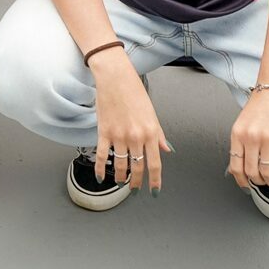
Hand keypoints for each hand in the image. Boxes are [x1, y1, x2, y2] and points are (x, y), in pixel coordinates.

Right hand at [91, 52, 170, 191]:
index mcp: (150, 132)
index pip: (155, 164)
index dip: (155, 181)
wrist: (115, 77)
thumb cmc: (134, 92)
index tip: (155, 191)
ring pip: (120, 165)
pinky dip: (101, 169)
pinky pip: (102, 156)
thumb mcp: (152, 113)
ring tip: (121, 182)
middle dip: (137, 183)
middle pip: (138, 168)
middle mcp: (136, 136)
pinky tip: (102, 177)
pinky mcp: (104, 132)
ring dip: (121, 178)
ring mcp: (119, 135)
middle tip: (136, 189)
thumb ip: (159, 134)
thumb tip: (167, 150)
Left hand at [228, 87, 268, 190]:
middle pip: (252, 172)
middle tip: (263, 183)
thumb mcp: (243, 122)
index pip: (235, 166)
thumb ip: (240, 142)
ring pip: (267, 172)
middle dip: (258, 182)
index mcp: (237, 134)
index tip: (246, 186)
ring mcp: (266, 139)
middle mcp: (250, 138)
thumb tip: (240, 166)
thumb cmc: (261, 103)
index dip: (241, 181)